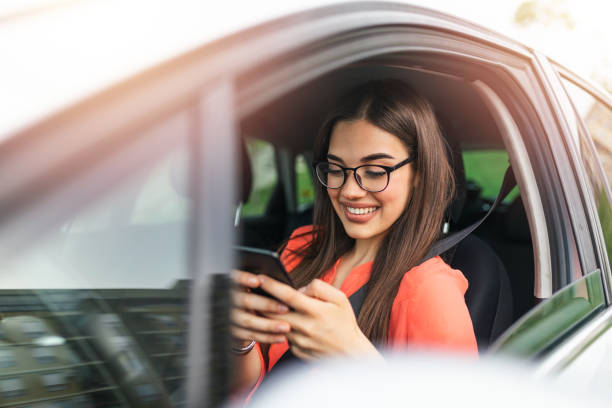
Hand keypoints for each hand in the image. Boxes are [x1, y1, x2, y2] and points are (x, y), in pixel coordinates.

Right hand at [230, 270, 290, 345]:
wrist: (234, 320)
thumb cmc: (250, 298)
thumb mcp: (249, 289)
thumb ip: (260, 285)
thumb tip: (281, 284)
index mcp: (232, 286)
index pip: (234, 279)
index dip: (244, 279)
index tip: (257, 281)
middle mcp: (228, 301)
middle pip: (245, 301)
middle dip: (266, 305)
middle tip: (285, 308)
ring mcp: (229, 318)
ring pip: (249, 321)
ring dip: (269, 325)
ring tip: (286, 327)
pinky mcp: (234, 332)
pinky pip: (251, 335)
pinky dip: (267, 337)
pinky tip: (281, 337)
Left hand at [259, 276, 380, 360]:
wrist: (350, 352)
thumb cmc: (345, 322)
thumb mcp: (340, 298)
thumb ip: (319, 288)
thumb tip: (299, 289)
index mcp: (316, 311)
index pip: (288, 296)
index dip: (272, 286)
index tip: (260, 278)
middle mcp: (305, 327)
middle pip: (274, 312)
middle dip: (261, 301)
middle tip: (253, 291)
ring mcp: (299, 341)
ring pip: (275, 325)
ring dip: (267, 315)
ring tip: (263, 304)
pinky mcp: (296, 350)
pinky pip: (283, 336)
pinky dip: (278, 328)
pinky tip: (279, 321)